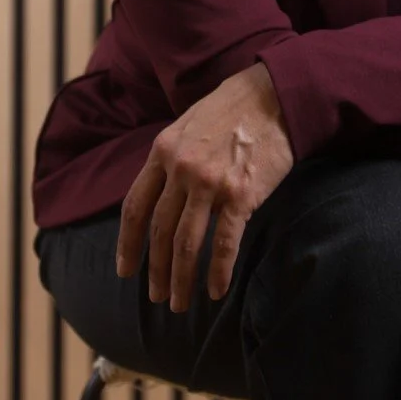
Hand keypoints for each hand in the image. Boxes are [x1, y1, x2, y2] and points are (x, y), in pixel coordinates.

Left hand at [116, 63, 296, 311]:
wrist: (275, 95)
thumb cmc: (233, 109)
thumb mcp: (187, 125)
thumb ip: (170, 158)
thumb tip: (159, 193)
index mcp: (162, 151)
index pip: (135, 207)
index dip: (128, 243)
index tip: (125, 270)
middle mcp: (181, 169)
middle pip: (160, 232)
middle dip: (156, 270)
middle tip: (156, 297)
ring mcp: (210, 183)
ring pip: (187, 244)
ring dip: (181, 279)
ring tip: (179, 304)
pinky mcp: (242, 194)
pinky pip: (224, 242)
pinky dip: (217, 271)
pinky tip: (215, 291)